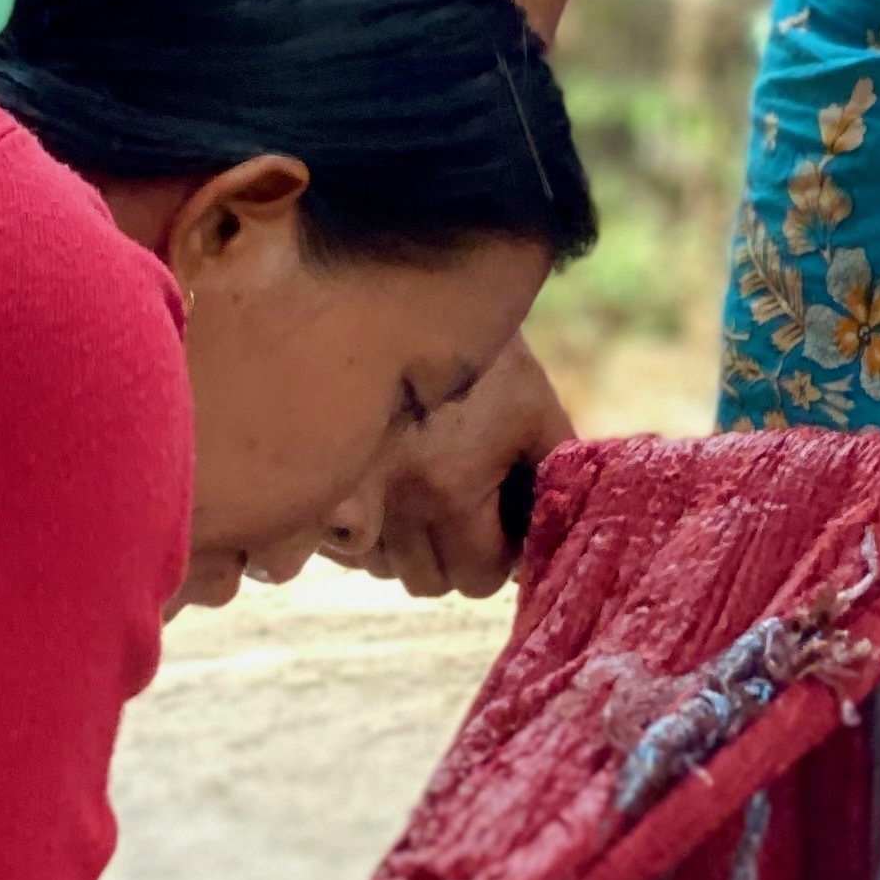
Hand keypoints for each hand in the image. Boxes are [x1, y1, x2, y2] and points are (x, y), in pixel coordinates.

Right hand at [340, 334, 570, 597]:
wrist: (415, 295)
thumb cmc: (488, 358)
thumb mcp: (536, 411)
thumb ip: (557, 479)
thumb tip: (561, 537)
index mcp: (448, 490)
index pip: (479, 579)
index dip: (502, 555)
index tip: (507, 519)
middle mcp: (390, 502)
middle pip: (429, 583)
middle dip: (457, 558)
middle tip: (473, 511)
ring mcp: (345, 494)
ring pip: (383, 568)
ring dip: (410, 547)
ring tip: (433, 495)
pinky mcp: (318, 481)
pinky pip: (343, 543)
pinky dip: (369, 532)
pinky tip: (393, 495)